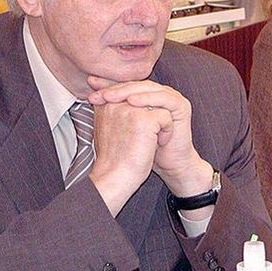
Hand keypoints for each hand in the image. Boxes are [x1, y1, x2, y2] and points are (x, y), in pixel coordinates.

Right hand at [87, 97, 172, 215]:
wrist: (115, 178)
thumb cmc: (114, 159)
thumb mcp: (110, 129)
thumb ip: (118, 112)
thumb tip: (133, 101)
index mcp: (104, 104)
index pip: (129, 92)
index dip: (141, 104)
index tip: (138, 129)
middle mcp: (115, 102)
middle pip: (145, 95)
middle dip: (152, 114)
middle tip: (146, 136)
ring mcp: (130, 109)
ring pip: (157, 105)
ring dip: (159, 122)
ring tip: (150, 140)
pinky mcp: (145, 119)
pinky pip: (165, 116)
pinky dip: (166, 132)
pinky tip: (157, 144)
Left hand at [88, 79, 212, 198]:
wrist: (168, 164)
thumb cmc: (145, 149)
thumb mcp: (124, 127)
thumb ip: (112, 110)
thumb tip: (91, 96)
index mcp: (148, 96)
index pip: (126, 86)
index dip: (109, 89)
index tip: (91, 95)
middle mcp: (160, 94)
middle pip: (136, 85)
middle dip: (116, 89)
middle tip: (101, 95)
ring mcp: (172, 98)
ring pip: (148, 88)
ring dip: (129, 91)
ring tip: (112, 97)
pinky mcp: (181, 106)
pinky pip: (163, 98)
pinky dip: (148, 98)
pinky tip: (133, 103)